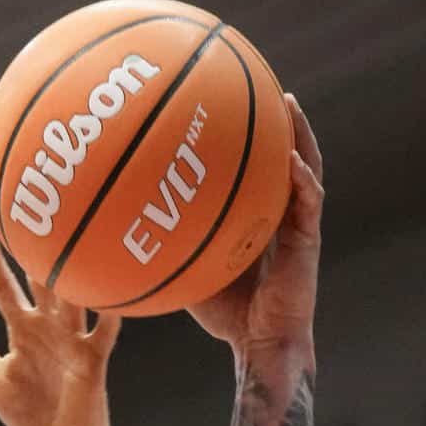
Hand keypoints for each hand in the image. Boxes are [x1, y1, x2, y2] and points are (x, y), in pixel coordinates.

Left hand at [0, 222, 119, 425]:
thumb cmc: (31, 412)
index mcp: (23, 329)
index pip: (3, 285)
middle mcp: (50, 327)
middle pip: (42, 280)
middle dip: (40, 248)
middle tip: (42, 208)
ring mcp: (73, 341)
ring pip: (73, 297)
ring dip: (72, 270)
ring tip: (73, 235)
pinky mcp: (93, 362)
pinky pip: (104, 332)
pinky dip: (110, 313)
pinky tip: (115, 292)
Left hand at [187, 94, 325, 363]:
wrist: (261, 344)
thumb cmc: (226, 314)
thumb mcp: (186, 272)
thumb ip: (165, 247)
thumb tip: (117, 234)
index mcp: (256, 216)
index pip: (252, 167)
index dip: (246, 136)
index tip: (227, 101)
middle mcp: (279, 213)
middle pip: (282, 154)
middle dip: (274, 119)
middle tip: (261, 82)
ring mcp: (298, 225)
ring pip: (305, 168)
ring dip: (300, 134)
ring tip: (288, 102)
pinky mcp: (308, 242)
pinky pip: (308, 203)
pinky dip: (303, 179)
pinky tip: (293, 159)